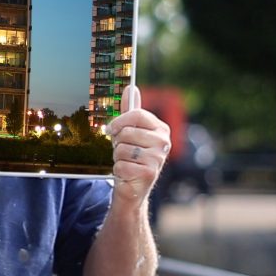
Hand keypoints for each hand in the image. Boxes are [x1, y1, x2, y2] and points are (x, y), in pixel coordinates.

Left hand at [108, 85, 170, 209]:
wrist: (134, 187)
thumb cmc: (131, 156)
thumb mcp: (131, 132)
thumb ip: (130, 111)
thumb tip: (131, 88)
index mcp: (161, 129)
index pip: (138, 115)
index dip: (120, 121)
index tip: (111, 129)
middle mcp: (164, 142)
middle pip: (127, 132)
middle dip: (117, 143)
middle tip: (122, 151)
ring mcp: (158, 158)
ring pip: (122, 149)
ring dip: (117, 157)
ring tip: (126, 162)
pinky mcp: (150, 174)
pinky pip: (121, 165)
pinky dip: (118, 170)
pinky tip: (126, 174)